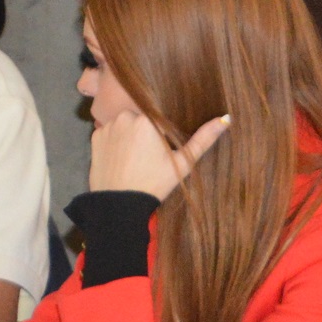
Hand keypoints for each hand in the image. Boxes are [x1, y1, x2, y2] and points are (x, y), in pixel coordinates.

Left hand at [87, 109, 230, 197]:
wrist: (120, 205)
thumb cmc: (155, 183)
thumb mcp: (183, 163)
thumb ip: (204, 139)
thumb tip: (226, 119)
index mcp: (148, 120)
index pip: (158, 119)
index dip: (160, 135)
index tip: (158, 151)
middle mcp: (125, 116)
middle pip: (140, 119)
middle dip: (144, 133)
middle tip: (147, 158)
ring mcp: (107, 126)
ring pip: (124, 125)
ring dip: (129, 136)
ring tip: (134, 160)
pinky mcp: (95, 136)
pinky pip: (109, 132)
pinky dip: (114, 142)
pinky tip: (121, 159)